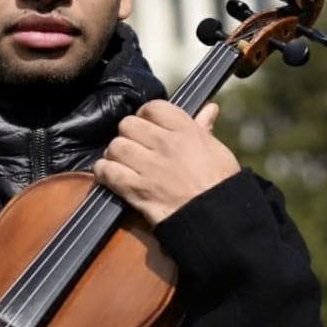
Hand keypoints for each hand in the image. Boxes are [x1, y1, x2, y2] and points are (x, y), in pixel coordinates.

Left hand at [93, 100, 239, 224]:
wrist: (217, 220)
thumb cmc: (221, 186)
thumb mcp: (218, 152)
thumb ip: (204, 128)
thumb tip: (208, 109)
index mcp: (186, 131)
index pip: (153, 107)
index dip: (146, 115)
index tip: (148, 126)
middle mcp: (165, 144)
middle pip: (128, 124)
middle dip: (129, 135)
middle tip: (135, 146)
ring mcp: (149, 166)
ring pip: (115, 146)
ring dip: (116, 154)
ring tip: (123, 162)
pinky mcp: (136, 189)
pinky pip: (107, 171)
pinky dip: (105, 172)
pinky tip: (112, 175)